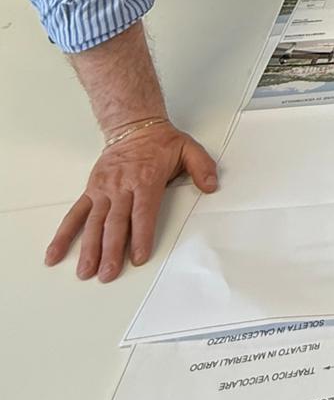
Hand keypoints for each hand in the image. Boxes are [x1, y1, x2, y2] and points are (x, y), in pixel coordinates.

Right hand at [45, 124, 218, 281]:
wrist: (133, 125)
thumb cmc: (160, 142)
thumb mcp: (188, 149)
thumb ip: (202, 167)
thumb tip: (212, 185)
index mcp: (145, 180)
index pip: (142, 213)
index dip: (140, 236)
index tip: (138, 257)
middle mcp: (121, 187)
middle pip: (115, 223)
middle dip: (111, 250)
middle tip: (108, 274)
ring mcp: (103, 191)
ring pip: (94, 223)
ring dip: (88, 248)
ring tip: (85, 271)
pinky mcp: (91, 191)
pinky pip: (75, 214)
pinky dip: (64, 234)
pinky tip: (55, 253)